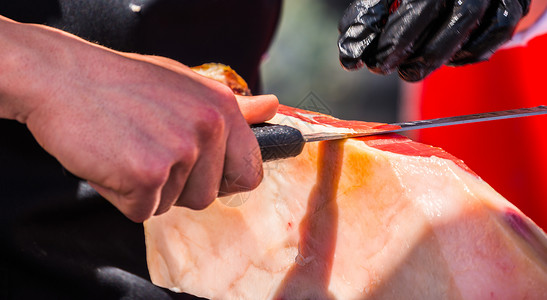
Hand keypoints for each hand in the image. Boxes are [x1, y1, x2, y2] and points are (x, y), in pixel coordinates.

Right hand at [0, 18, 277, 221]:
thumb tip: (271, 107)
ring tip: (127, 150)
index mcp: (223, 108)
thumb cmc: (123, 83)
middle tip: (147, 150)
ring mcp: (179, 152)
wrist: (61, 78)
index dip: (224, 181)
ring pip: (172, 205)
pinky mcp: (146, 176)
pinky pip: (142, 211)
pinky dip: (122, 196)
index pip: (250, 173)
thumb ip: (233, 106)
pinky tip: (110, 162)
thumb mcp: (186, 84)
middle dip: (178, 186)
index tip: (201, 172)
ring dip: (148, 190)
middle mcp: (208, 129)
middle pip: (208, 197)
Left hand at [338, 0, 530, 80]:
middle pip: (425, 6)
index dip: (367, 25)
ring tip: (408, 72)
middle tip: (380, 67)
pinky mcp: (511, 3)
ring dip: (430, 55)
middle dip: (397, 43)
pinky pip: (493, 32)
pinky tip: (448, 61)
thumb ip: (373, 14)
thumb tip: (350, 50)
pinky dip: (468, 53)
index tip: (351, 58)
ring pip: (461, 22)